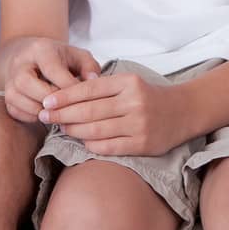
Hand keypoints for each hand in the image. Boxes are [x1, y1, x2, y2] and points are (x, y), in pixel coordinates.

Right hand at [2, 37, 100, 123]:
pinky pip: (17, 112)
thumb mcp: (77, 56)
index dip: (68, 86)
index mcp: (40, 49)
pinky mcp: (7, 98)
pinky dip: (33, 117)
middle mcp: (20, 64)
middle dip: (50, 99)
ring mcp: (10, 81)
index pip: (52, 69)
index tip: (83, 96)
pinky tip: (48, 113)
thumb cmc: (59, 59)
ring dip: (42, 110)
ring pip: (20, 100)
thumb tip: (93, 81)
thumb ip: (89, 66)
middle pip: (27, 83)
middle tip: (68, 106)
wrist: (30, 58)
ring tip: (60, 111)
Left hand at [40, 71, 192, 156]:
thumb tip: (67, 98)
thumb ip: (103, 88)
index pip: (89, 88)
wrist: (184, 111)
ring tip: (61, 128)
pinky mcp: (141, 144)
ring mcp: (138, 124)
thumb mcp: (130, 82)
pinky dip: (90, 145)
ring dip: (73, 130)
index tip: (46, 101)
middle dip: (62, 114)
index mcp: (129, 82)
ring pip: (94, 130)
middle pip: (88, 110)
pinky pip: (107, 147)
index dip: (64, 96)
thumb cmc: (149, 96)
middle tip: (44, 116)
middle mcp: (133, 102)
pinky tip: (82, 141)